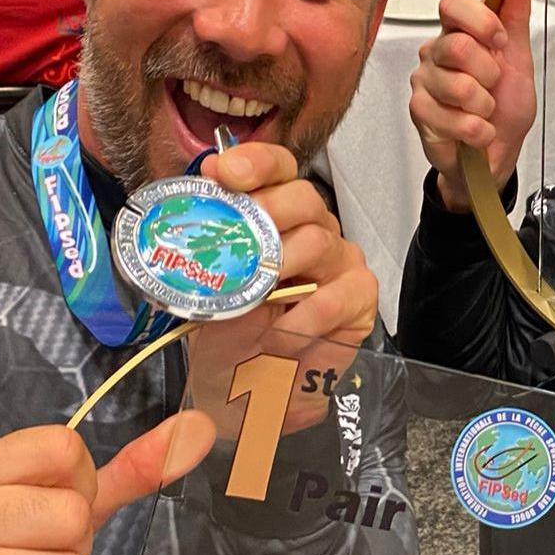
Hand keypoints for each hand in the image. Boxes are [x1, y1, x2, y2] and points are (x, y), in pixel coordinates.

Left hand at [202, 142, 377, 349]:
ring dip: (280, 268)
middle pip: (302, 197)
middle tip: (235, 241)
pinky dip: (303, 316)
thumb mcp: (206, 294)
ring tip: (253, 296)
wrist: (252, 390)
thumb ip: (204, 255)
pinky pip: (335, 298)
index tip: (223, 172)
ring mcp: (340, 261)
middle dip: (265, 212)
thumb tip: (194, 222)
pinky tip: (280, 333)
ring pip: (319, 241)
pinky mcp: (360, 298)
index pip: (276, 169)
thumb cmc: (230, 335)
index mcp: (276, 215)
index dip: (255, 163)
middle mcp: (313, 228)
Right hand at [409, 0, 536, 212]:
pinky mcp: (419, 111)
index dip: (480, 21)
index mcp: (458, 33)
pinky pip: (451, 117)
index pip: (453, 4)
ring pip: (457, 85)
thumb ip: (516, 16)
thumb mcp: (518, 60)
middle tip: (493, 88)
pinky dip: (475, 129)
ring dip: (484, 107)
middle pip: (457, 46)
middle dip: (489, 74)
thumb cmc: (505, 108)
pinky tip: (476, 132)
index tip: (499, 42)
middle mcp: (435, 52)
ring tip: (484, 113)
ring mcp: (423, 82)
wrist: (497, 155)